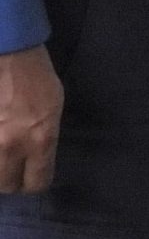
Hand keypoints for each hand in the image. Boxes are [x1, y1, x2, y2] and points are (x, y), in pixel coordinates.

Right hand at [0, 45, 63, 193]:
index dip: (34, 182)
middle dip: (10, 180)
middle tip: (11, 169)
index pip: (37, 181)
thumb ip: (44, 137)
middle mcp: (11, 146)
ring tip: (2, 157)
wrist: (7, 53)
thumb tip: (35, 157)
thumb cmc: (35, 76)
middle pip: (7, 185)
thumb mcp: (53, 109)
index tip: (31, 177)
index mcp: (40, 139)